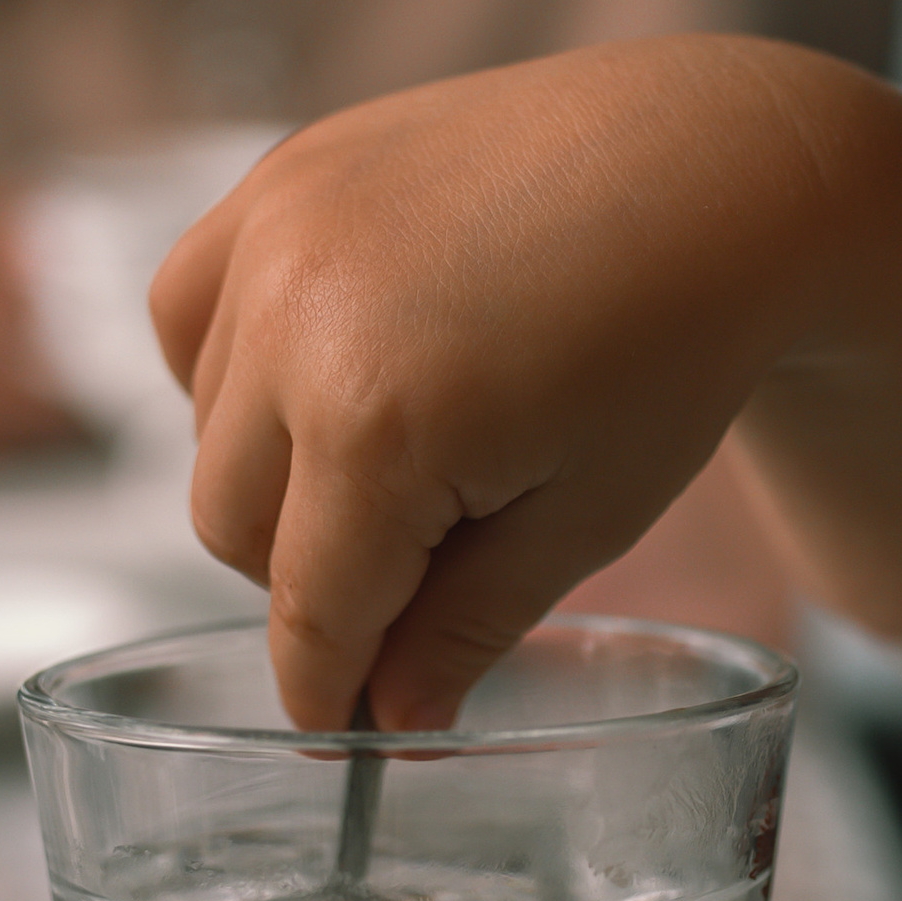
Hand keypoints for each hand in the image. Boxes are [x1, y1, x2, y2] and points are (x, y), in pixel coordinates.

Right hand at [150, 41, 836, 731]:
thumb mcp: (588, 518)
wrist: (710, 166)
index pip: (309, 610)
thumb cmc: (673, 344)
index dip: (324, 689)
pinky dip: (234, 369)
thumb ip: (468, 627)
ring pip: (205, 431)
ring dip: (275, 476)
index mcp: (380, 425)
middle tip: (414, 575)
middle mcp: (299, 320)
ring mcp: (277, 233)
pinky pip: (192, 318)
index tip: (341, 735)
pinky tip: (326, 375)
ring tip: (399, 462)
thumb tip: (393, 717)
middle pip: (233, 529)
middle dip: (313, 578)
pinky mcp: (279, 176)